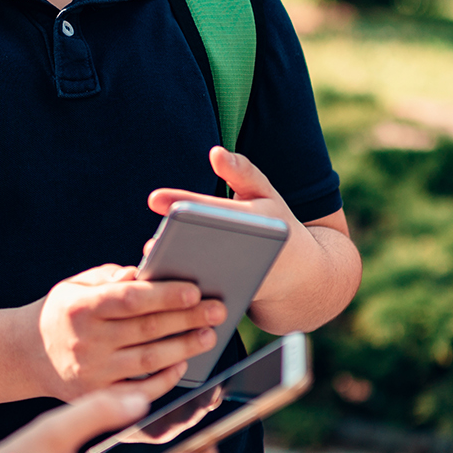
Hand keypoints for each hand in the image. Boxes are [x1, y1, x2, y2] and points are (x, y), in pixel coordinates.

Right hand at [23, 264, 224, 400]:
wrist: (26, 354)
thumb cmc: (63, 312)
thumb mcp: (76, 285)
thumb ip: (110, 278)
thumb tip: (144, 271)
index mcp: (80, 308)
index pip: (130, 299)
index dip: (165, 295)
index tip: (194, 291)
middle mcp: (86, 341)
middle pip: (147, 329)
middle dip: (187, 319)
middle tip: (217, 311)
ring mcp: (91, 372)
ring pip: (148, 360)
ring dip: (184, 347)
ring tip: (208, 336)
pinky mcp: (96, 395)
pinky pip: (139, 390)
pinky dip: (164, 379)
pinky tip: (182, 365)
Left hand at [147, 148, 343, 329]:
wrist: (303, 275)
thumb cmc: (278, 224)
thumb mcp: (266, 194)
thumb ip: (241, 172)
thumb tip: (215, 152)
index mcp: (260, 220)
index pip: (215, 210)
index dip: (184, 203)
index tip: (154, 199)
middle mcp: (256, 252)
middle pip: (209, 249)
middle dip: (178, 247)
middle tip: (149, 247)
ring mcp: (249, 280)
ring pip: (208, 279)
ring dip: (179, 276)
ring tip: (153, 267)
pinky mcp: (241, 300)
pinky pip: (210, 298)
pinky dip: (187, 296)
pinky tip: (163, 289)